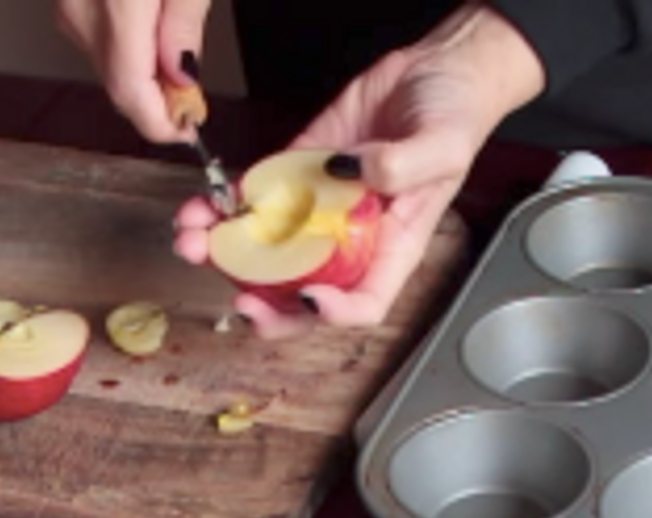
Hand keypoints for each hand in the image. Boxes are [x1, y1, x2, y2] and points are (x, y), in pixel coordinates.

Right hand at [55, 0, 212, 142]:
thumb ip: (184, 27)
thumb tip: (181, 78)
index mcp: (118, 8)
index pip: (131, 94)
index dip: (159, 124)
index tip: (187, 131)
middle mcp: (83, 13)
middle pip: (120, 88)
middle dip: (157, 104)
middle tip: (192, 99)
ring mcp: (69, 7)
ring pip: (108, 68)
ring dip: (144, 78)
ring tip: (176, 59)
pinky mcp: (68, 0)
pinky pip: (99, 41)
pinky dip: (129, 51)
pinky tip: (151, 32)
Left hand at [172, 2, 544, 337]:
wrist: (435, 70)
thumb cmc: (456, 116)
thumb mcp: (444, 145)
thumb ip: (403, 166)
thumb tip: (351, 175)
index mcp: (394, 246)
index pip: (364, 302)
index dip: (334, 313)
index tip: (309, 299)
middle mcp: (351, 238)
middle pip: (305, 293)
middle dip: (267, 304)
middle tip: (239, 299)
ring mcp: (320, 207)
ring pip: (268, 251)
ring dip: (227, 255)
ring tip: (196, 242)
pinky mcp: (297, 171)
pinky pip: (257, 199)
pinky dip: (225, 207)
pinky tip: (204, 204)